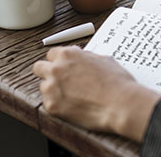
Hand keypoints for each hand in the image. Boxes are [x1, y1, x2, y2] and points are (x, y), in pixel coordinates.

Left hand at [33, 46, 160, 141]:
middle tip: (60, 79)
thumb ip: (85, 57)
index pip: (51, 54)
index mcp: (68, 54)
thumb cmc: (117, 82)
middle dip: (48, 72)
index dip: (59, 60)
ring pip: (44, 86)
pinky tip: (74, 105)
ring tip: (73, 95)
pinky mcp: (52, 106)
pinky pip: (48, 103)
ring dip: (54, 90)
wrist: (121, 104)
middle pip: (39, 67)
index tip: (63, 66)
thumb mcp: (103, 60)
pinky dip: (59, 104)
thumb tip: (79, 56)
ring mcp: (52, 88)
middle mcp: (57, 69)